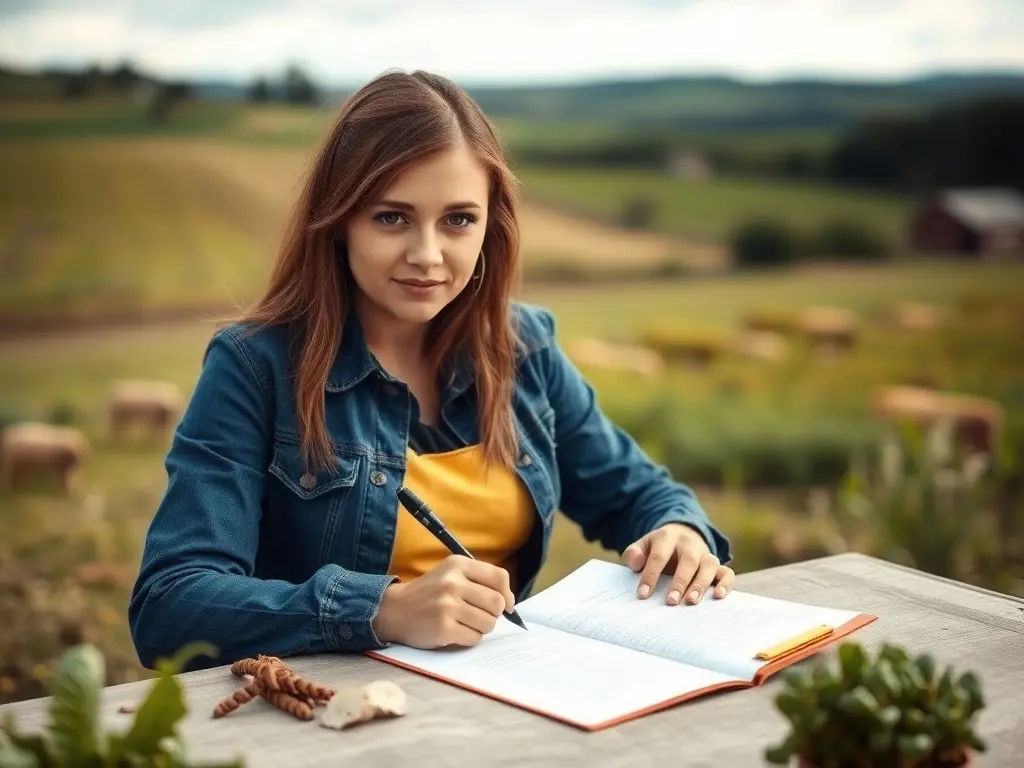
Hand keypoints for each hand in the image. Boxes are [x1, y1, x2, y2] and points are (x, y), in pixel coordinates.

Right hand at [371, 555, 515, 648]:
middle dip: (493, 614)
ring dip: (481, 627)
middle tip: (479, 616)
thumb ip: (479, 581)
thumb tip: (509, 604)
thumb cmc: (429, 593)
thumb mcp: (451, 574)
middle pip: (497, 603)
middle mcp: (452, 582)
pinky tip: (455, 632)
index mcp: (458, 565)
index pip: (499, 577)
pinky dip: (469, 638)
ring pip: (488, 623)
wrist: (394, 609)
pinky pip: (474, 638)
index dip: (507, 594)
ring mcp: (447, 605)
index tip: (506, 605)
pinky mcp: (443, 627)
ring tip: (464, 623)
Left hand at [623, 523, 734, 605]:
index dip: (651, 575)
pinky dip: (726, 584)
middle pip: (688, 561)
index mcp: (667, 537)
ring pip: (709, 566)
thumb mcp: (642, 546)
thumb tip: (636, 563)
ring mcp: (705, 553)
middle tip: (671, 602)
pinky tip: (717, 596)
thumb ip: (633, 553)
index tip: (643, 595)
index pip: (659, 556)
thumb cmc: (657, 548)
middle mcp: (689, 544)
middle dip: (680, 582)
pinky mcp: (717, 565)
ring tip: (691, 602)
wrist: (681, 535)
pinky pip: (727, 572)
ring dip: (701, 584)